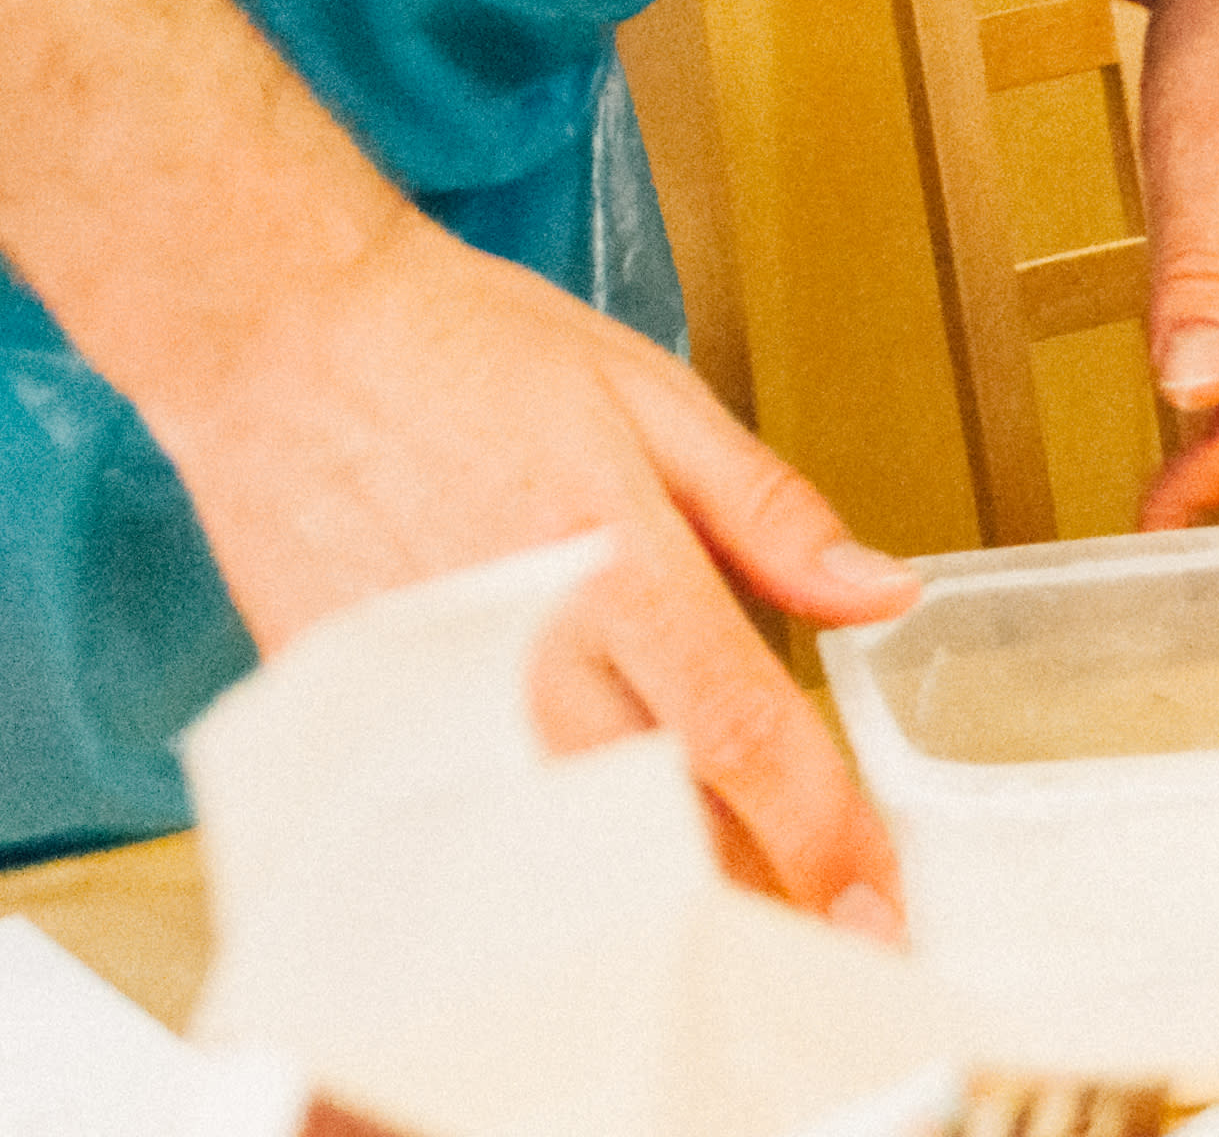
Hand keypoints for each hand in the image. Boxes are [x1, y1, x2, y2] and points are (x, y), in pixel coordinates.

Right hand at [137, 206, 916, 924]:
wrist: (283, 338)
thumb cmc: (463, 352)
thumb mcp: (655, 398)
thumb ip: (772, 515)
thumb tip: (883, 592)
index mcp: (620, 565)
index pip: (744, 735)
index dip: (823, 834)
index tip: (877, 896)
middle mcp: (525, 651)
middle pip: (659, 825)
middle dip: (755, 894)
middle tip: (825, 932)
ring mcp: (432, 699)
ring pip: (561, 851)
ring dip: (650, 893)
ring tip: (723, 911)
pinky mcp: (356, 722)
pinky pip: (459, 830)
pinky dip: (531, 866)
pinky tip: (580, 872)